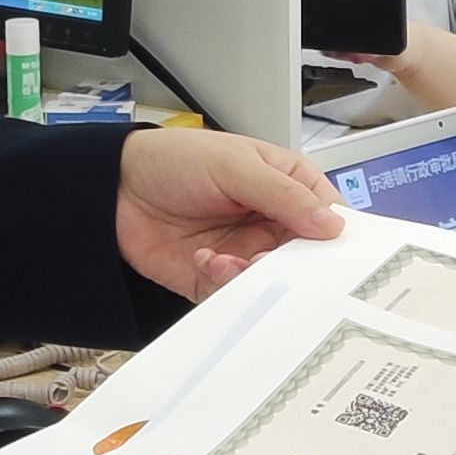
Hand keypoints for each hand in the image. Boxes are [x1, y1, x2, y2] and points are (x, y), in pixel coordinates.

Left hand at [117, 126, 345, 298]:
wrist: (115, 187)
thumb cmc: (176, 160)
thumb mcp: (236, 166)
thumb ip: (284, 195)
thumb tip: (333, 224)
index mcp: (287, 185)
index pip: (328, 215)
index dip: (337, 236)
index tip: (340, 255)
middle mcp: (271, 222)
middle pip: (306, 256)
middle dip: (297, 266)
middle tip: (278, 261)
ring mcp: (245, 251)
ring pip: (274, 280)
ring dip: (257, 276)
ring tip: (232, 260)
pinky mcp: (217, 277)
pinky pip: (237, 295)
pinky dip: (225, 283)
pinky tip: (206, 261)